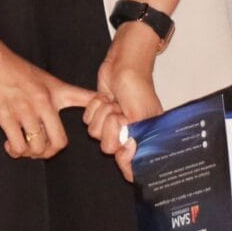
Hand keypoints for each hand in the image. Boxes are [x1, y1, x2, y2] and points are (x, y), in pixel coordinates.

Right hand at [0, 28, 91, 159]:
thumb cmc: (5, 62)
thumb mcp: (36, 75)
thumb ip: (48, 93)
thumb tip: (50, 114)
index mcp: (55, 88)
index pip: (88, 100)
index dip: (100, 116)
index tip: (95, 127)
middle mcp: (44, 100)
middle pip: (60, 142)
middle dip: (49, 152)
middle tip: (39, 149)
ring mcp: (25, 108)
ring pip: (39, 147)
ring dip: (29, 153)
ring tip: (21, 146)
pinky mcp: (4, 113)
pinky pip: (19, 146)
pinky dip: (15, 151)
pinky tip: (9, 144)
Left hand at [84, 26, 164, 182]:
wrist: (124, 63)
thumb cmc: (138, 86)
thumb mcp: (140, 116)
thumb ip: (135, 141)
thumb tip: (130, 167)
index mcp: (145, 137)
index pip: (134, 164)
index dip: (126, 156)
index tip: (126, 142)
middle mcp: (128, 134)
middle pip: (109, 148)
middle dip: (110, 126)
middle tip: (120, 112)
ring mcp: (112, 125)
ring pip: (95, 134)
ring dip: (101, 114)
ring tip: (113, 102)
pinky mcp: (99, 115)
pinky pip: (87, 121)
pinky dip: (93, 108)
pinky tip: (105, 98)